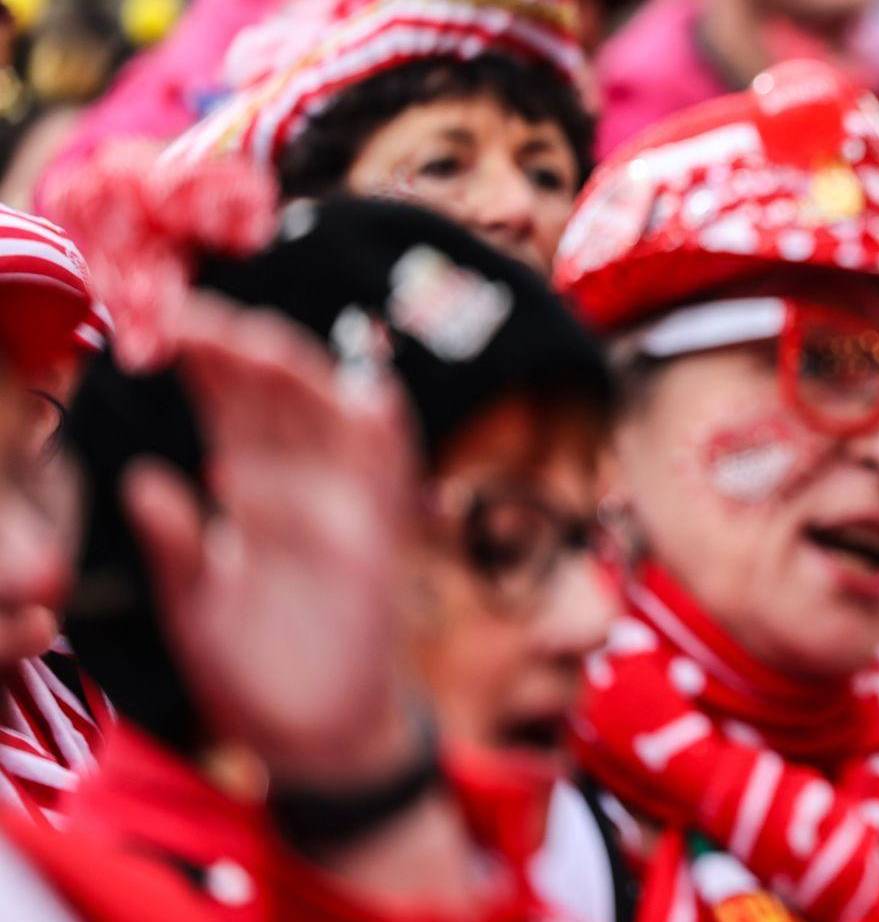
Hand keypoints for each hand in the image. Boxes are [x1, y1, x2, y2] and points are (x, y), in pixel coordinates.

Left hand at [124, 294, 420, 785]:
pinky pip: (390, 482)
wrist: (313, 740)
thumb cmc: (255, 671)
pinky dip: (386, 436)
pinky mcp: (376, 549)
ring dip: (302, 380)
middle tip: (194, 315)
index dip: (205, 364)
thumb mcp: (196, 602)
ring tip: (257, 344)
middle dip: (242, 352)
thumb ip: (177, 542)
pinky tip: (367, 394)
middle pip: (280, 400)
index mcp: (255, 495)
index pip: (232, 409)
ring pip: (332, 423)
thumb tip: (142, 478)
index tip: (159, 325)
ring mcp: (345, 514)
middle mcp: (302, 491)